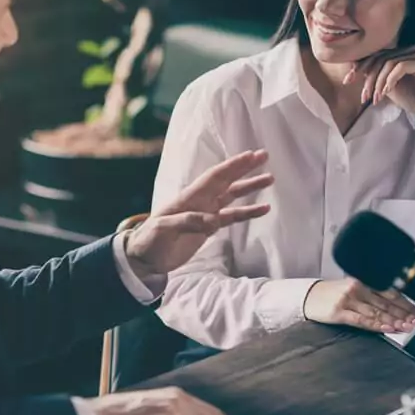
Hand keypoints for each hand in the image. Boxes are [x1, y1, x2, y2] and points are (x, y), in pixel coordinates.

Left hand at [124, 150, 272, 278]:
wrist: (145, 258)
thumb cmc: (149, 240)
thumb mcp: (162, 229)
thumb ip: (186, 222)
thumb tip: (214, 221)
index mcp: (188, 198)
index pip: (214, 177)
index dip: (232, 166)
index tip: (250, 156)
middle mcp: (200, 201)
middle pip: (226, 181)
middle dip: (245, 168)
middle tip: (265, 156)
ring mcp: (206, 213)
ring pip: (232, 196)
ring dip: (249, 187)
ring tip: (270, 178)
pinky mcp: (209, 228)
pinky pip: (232, 217)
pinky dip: (247, 212)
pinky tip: (262, 209)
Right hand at [303, 277, 414, 332]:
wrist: (308, 296)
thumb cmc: (332, 294)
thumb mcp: (353, 289)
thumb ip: (372, 296)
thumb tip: (395, 309)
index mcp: (363, 281)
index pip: (390, 292)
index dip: (406, 304)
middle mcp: (357, 289)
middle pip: (386, 303)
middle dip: (404, 314)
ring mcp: (348, 300)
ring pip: (376, 312)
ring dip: (394, 321)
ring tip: (407, 327)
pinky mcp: (339, 312)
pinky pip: (362, 320)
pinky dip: (376, 324)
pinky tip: (387, 328)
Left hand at [343, 45, 414, 135]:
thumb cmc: (411, 98)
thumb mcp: (386, 86)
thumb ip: (375, 75)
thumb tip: (354, 68)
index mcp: (402, 52)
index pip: (376, 55)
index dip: (360, 67)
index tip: (348, 81)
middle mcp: (411, 49)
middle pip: (381, 58)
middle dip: (368, 78)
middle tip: (364, 97)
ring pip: (389, 63)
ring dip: (378, 83)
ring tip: (376, 98)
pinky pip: (400, 67)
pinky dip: (390, 80)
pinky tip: (386, 92)